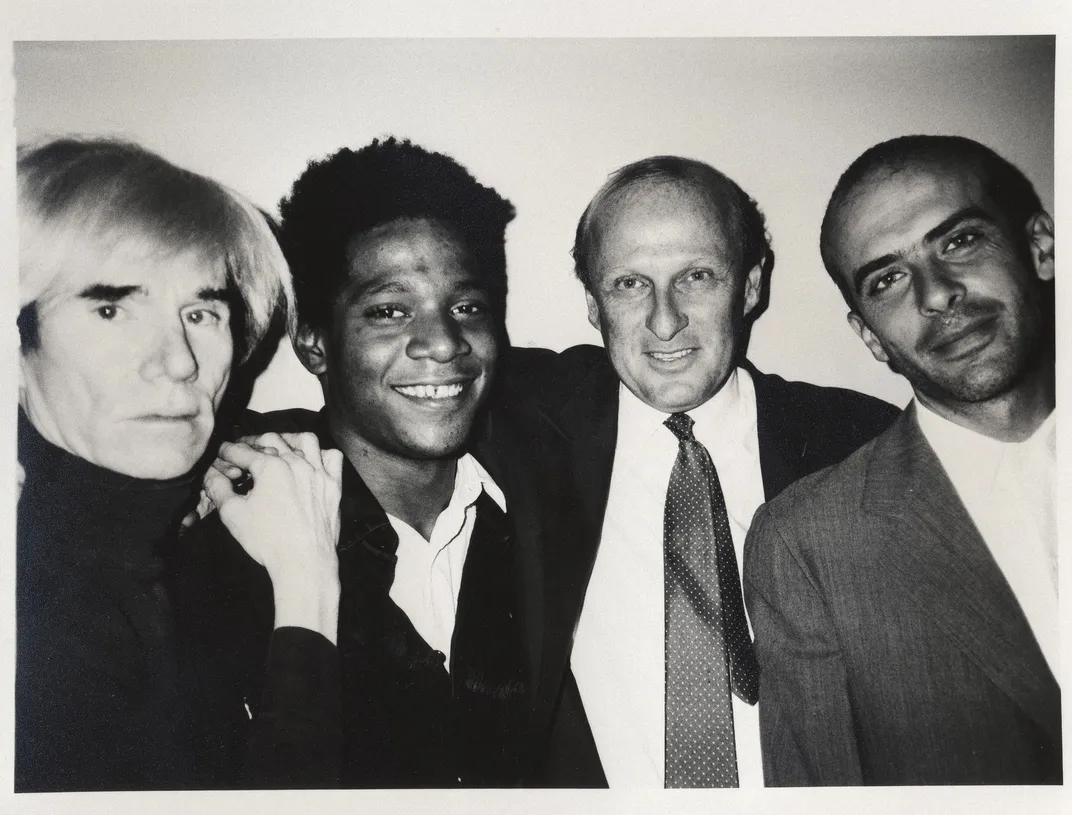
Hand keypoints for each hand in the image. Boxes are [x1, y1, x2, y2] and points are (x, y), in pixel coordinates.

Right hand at [203, 432, 344, 642]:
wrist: (303, 561)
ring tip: (278, 447)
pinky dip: (320, 454)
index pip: (243, 451)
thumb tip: (212, 475)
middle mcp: (296, 464)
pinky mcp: (333, 485)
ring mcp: (318, 473)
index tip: (223, 452)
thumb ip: (219, 489)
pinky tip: (311, 461)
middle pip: (272, 440)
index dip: (228, 451)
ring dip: (288, 440)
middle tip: (245, 449)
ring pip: (305, 441)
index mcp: (270, 467)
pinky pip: (331, 457)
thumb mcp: (233, 514)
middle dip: (254, 441)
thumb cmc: (268, 540)